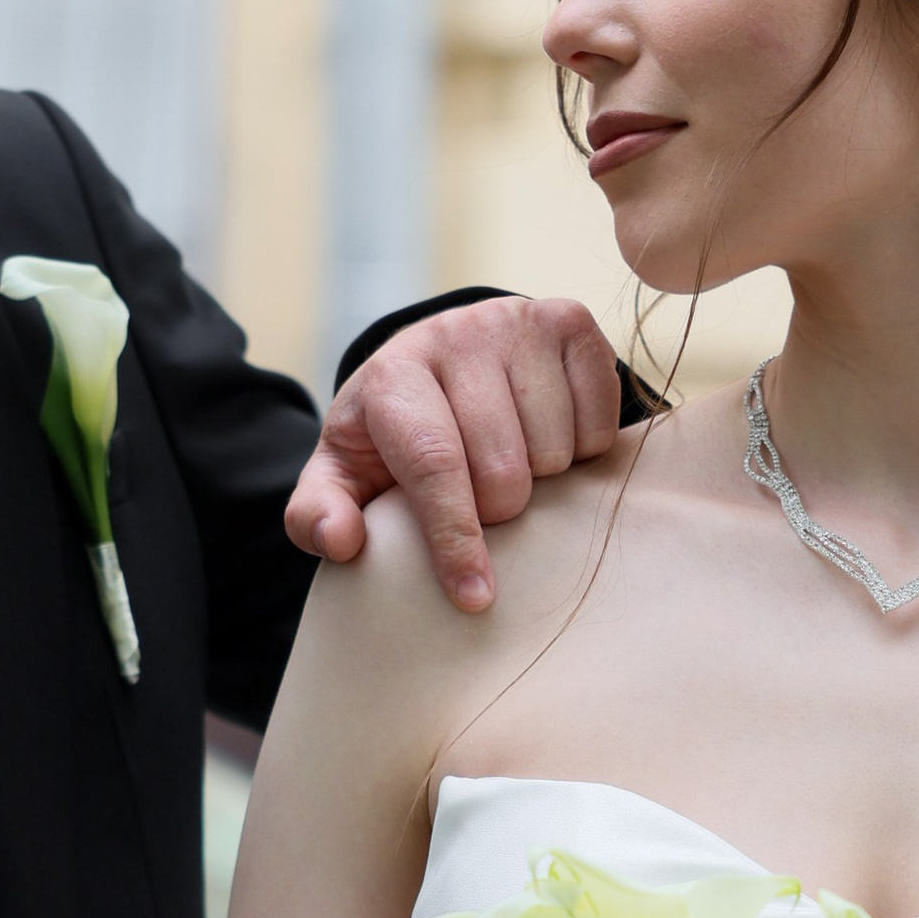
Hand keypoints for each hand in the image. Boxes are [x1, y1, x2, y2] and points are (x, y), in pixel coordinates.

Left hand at [285, 294, 621, 610]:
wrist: (442, 358)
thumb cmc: (393, 434)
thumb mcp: (344, 473)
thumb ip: (318, 515)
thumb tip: (339, 541)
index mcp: (393, 374)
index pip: (434, 465)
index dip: (456, 536)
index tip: (474, 597)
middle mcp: (455, 334)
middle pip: (504, 467)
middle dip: (498, 509)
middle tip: (480, 497)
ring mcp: (515, 321)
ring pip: (557, 448)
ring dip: (542, 478)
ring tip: (513, 459)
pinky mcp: (568, 320)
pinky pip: (601, 421)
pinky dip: (582, 449)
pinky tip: (548, 434)